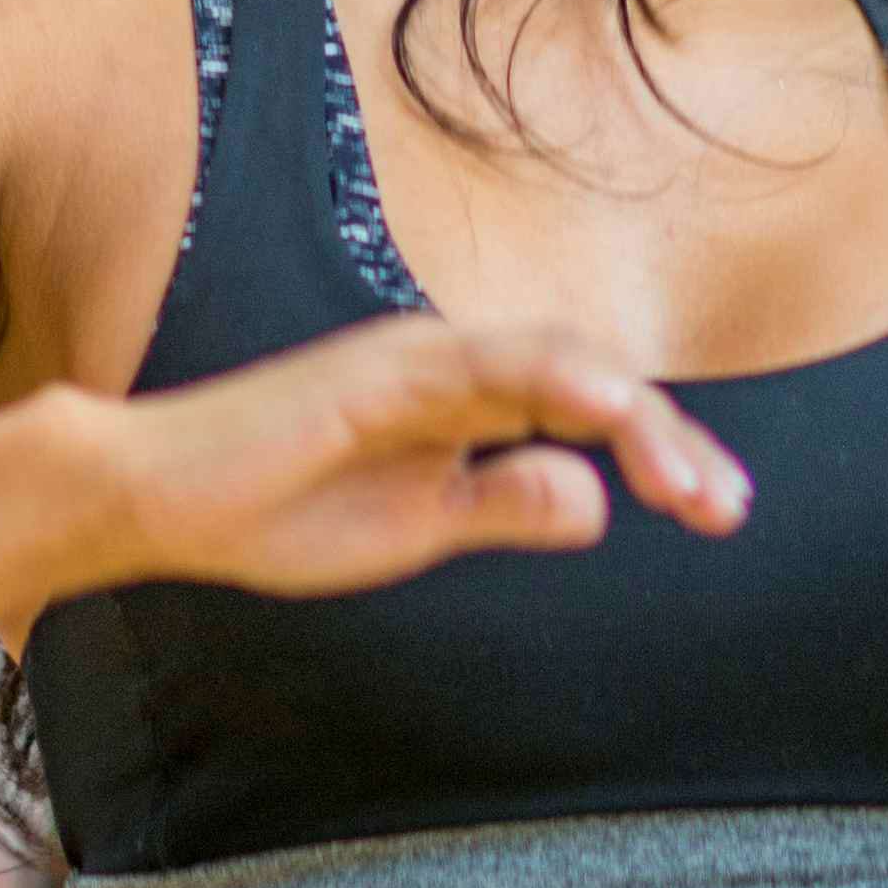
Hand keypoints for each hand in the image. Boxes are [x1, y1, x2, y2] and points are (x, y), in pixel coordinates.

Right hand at [94, 312, 748, 600]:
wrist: (157, 501)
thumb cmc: (272, 512)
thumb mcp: (416, 530)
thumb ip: (500, 506)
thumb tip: (595, 503)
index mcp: (463, 397)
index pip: (588, 412)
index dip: (663, 453)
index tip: (721, 510)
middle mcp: (451, 361)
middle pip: (593, 381)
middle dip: (671, 442)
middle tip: (729, 508)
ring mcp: (417, 357)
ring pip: (559, 363)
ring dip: (635, 420)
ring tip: (692, 487)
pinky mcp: (381, 370)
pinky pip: (486, 364)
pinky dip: (557, 382)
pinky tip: (609, 418)